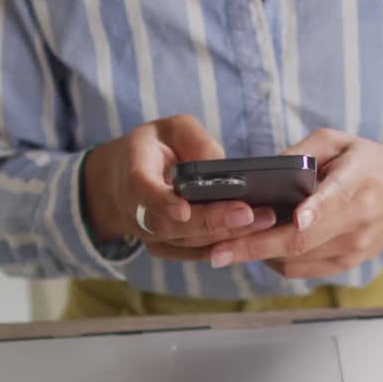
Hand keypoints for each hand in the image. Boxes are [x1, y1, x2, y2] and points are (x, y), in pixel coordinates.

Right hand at [83, 115, 275, 259]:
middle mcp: (137, 212)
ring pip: (187, 242)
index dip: (162, 202)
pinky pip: (194, 253)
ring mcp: (149, 235)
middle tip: (250, 213)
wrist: (118, 182)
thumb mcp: (170, 129)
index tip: (183, 209)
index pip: (143, 191)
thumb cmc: (151, 148)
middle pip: (171, 226)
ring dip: (226, 235)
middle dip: (211, 221)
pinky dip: (223, 248)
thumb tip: (223, 167)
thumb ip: (194, 140)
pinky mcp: (165, 248)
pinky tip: (254, 237)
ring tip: (264, 220)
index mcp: (133, 176)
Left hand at [207, 129, 382, 278]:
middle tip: (218, 252)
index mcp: (358, 183)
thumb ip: (302, 153)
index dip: (314, 212)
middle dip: (255, 248)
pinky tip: (256, 249)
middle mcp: (357, 221)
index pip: (335, 201)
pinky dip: (275, 261)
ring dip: (258, 256)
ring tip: (225, 248)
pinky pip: (302, 269)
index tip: (294, 218)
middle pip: (302, 241)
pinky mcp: (347, 263)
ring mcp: (352, 248)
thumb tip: (262, 171)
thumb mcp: (340, 142)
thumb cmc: (371, 163)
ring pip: (297, 260)